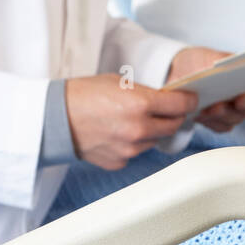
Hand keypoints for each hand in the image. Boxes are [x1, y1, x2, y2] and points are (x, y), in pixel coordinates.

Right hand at [64, 75, 198, 169]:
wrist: (55, 117)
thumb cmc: (83, 95)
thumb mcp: (119, 82)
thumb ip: (146, 93)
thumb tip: (167, 99)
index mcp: (141, 104)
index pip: (182, 105)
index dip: (189, 101)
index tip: (190, 100)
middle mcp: (139, 129)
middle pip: (174, 125)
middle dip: (173, 116)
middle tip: (166, 110)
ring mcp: (130, 149)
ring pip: (155, 140)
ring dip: (152, 131)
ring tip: (132, 120)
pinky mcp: (120, 162)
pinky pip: (137, 152)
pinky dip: (134, 144)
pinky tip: (118, 133)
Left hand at [166, 46, 244, 133]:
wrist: (178, 73)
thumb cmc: (202, 62)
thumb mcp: (212, 56)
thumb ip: (227, 62)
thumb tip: (235, 66)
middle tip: (241, 98)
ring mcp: (236, 110)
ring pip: (239, 117)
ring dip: (227, 112)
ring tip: (213, 106)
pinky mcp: (220, 122)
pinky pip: (221, 127)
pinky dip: (212, 120)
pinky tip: (201, 113)